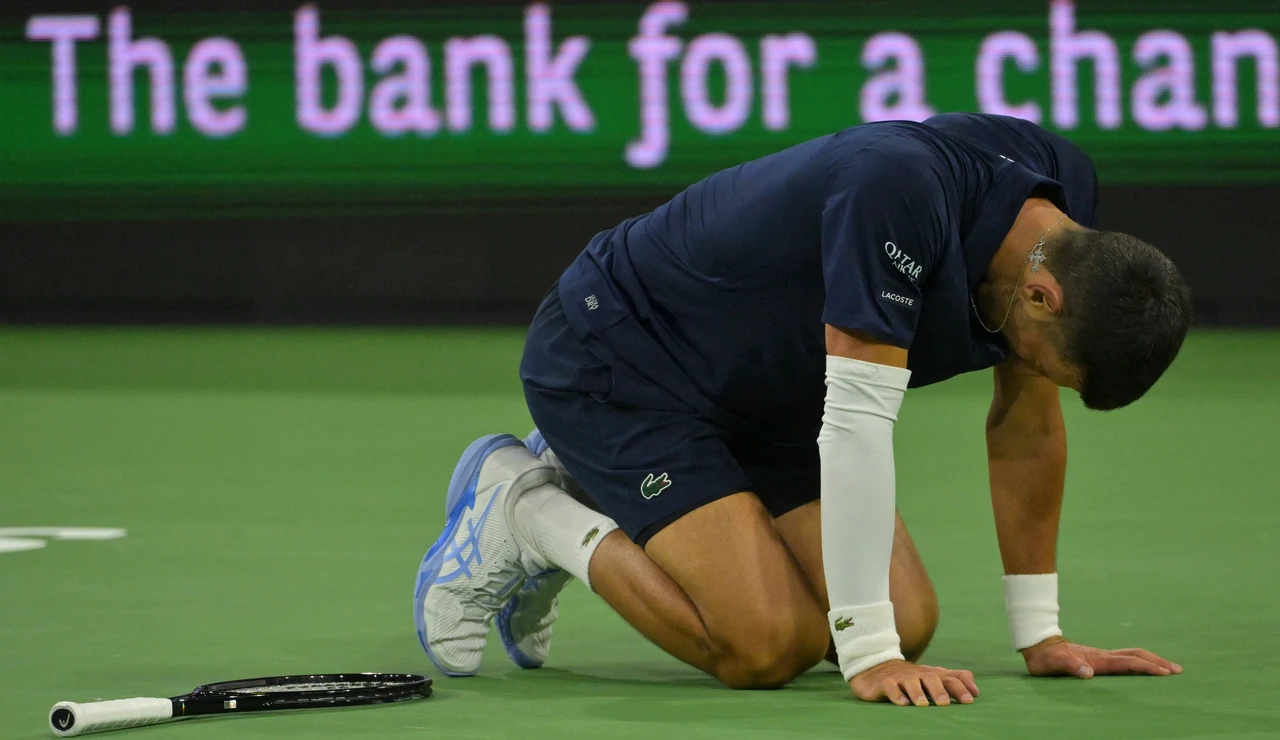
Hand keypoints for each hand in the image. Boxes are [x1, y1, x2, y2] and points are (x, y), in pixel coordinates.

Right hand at [849, 659, 978, 705]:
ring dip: (917, 692)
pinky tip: (902, 703)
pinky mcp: (884, 682)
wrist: (877, 669)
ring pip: (910, 682)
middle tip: (945, 703)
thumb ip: (954, 680)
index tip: (970, 700)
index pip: (949, 678)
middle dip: (938, 690)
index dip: (960, 687)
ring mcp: (900, 678)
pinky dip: (896, 694)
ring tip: (923, 704)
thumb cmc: (912, 678)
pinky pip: (889, 686)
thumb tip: (976, 690)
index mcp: (932, 674)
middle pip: (930, 678)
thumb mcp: (934, 677)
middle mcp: (918, 675)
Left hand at [1021, 636, 1182, 677]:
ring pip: (1132, 656)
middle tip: (1178, 670)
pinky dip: (1139, 662)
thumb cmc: (1047, 658)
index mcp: (1098, 659)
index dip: (1146, 667)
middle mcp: (1104, 656)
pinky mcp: (1098, 659)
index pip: (1128, 663)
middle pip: (1136, 656)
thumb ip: (1070, 666)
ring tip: (1168, 667)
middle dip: (1157, 662)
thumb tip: (1087, 673)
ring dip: (1151, 660)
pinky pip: (1125, 660)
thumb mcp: (1055, 664)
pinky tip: (1142, 668)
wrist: (1040, 646)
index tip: (1165, 673)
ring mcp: (1102, 656)